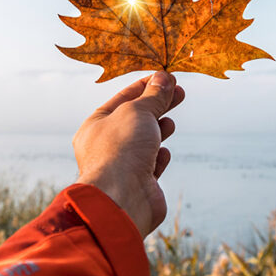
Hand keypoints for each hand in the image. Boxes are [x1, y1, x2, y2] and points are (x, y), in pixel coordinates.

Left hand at [73, 71, 184, 237]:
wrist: (123, 198)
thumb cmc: (121, 151)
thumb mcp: (138, 111)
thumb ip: (153, 96)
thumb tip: (164, 78)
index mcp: (96, 126)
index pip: (123, 99)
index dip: (145, 86)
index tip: (166, 77)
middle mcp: (106, 146)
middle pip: (136, 119)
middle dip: (158, 105)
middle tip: (179, 92)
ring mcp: (122, 166)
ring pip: (144, 143)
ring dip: (158, 130)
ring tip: (169, 123)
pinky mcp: (140, 185)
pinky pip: (151, 166)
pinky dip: (159, 158)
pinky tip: (163, 153)